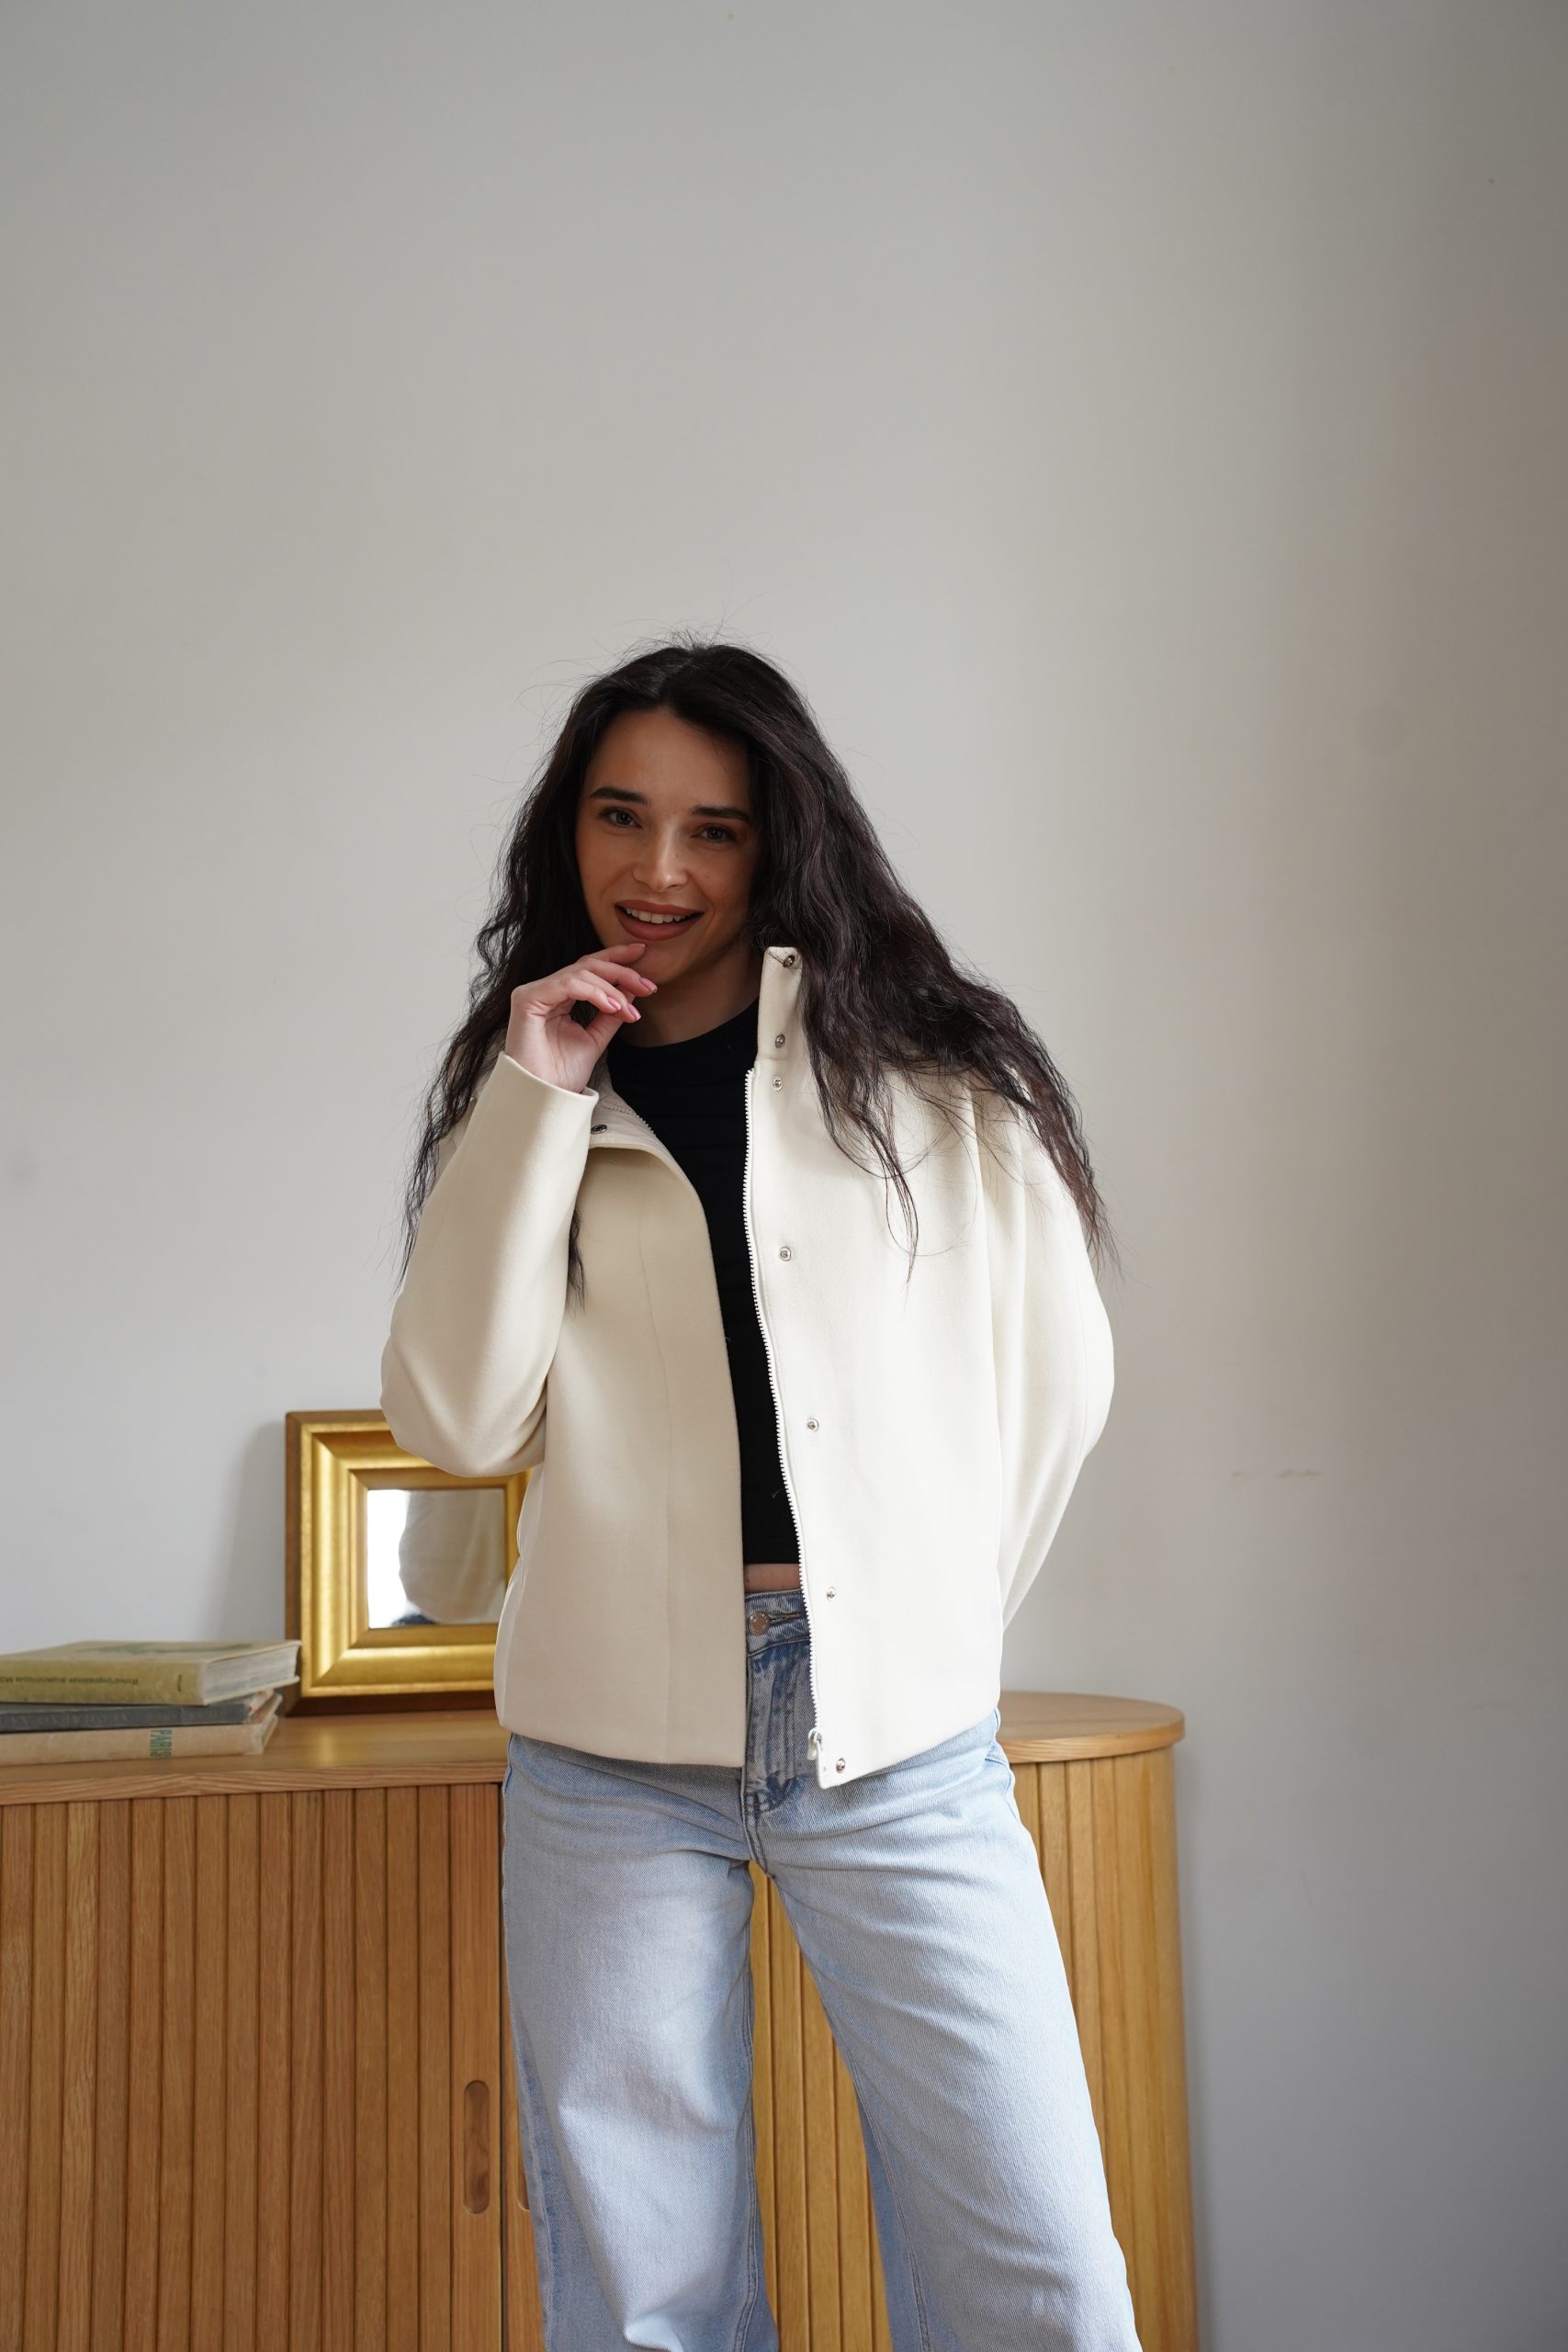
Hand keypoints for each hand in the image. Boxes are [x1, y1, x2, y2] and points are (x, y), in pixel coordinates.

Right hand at [503, 945, 657, 1093]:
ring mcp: (534, 993)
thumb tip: (632, 989)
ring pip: (580, 973)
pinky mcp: (527, 999)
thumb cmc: (562, 1074)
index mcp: (558, 998)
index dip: (615, 957)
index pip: (587, 968)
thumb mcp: (596, 1039)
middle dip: (621, 972)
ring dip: (611, 989)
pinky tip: (613, 1006)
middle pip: (586, 965)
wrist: (544, 1098)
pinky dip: (594, 992)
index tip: (642, 952)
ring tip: (628, 1010)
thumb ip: (610, 1014)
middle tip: (647, 985)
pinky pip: (568, 984)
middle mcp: (544, 991)